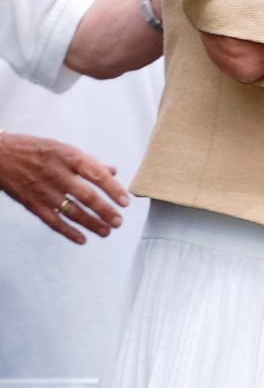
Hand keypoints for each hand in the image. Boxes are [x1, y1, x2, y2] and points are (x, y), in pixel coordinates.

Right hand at [0, 132, 128, 243]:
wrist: (1, 156)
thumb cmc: (37, 150)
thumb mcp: (65, 148)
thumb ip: (90, 162)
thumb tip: (113, 171)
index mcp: (70, 157)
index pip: (97, 175)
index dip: (113, 189)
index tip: (126, 202)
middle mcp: (58, 175)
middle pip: (87, 196)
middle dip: (105, 211)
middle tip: (119, 221)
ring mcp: (45, 191)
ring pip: (72, 212)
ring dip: (91, 223)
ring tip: (106, 231)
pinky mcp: (32, 204)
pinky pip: (53, 221)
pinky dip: (68, 232)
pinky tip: (82, 239)